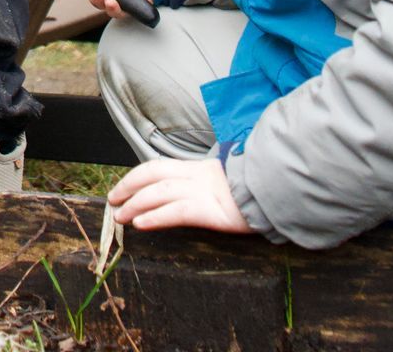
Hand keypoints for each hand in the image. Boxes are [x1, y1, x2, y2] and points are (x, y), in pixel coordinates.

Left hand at [108, 156, 250, 233]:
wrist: (280, 192)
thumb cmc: (253, 192)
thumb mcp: (223, 184)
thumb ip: (203, 185)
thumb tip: (183, 195)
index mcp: (198, 169)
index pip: (158, 167)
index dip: (135, 177)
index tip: (121, 189)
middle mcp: (196, 176)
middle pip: (152, 175)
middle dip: (128, 187)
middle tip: (112, 201)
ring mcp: (203, 192)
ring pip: (159, 193)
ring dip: (134, 203)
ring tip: (119, 216)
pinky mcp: (211, 210)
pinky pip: (176, 212)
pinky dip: (155, 217)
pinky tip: (140, 223)